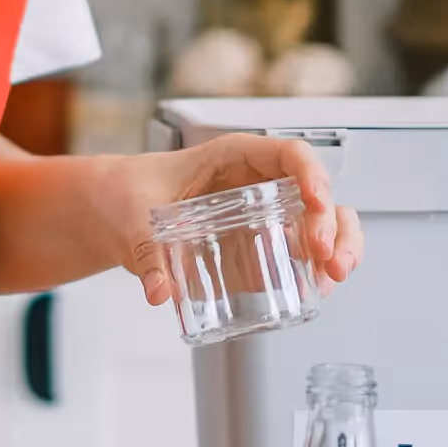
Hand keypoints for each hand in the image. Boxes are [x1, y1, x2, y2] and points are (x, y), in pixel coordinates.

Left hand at [100, 134, 362, 304]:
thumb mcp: (133, 218)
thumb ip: (146, 253)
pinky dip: (315, 267)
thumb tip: (160, 291)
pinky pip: (297, 249)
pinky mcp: (254, 242)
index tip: (316, 202)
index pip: (289, 154)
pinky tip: (315, 290)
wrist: (110, 208)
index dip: (311, 175)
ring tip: (332, 278)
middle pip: (316, 192)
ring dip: (337, 248)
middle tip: (328, 258)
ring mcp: (260, 212)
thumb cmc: (127, 192)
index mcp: (233, 157)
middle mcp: (256, 182)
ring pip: (318, 222)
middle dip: (334, 224)